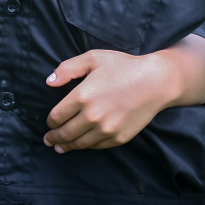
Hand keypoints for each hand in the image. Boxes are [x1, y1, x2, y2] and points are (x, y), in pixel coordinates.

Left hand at [42, 50, 176, 152]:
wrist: (155, 82)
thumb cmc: (124, 67)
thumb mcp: (93, 58)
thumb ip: (67, 68)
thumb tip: (49, 82)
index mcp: (82, 96)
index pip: (56, 117)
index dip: (50, 122)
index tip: (49, 123)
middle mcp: (92, 116)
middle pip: (65, 134)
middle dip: (54, 138)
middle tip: (48, 140)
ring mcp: (106, 129)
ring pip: (80, 144)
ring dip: (67, 146)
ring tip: (60, 147)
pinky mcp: (119, 137)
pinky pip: (97, 146)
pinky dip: (87, 146)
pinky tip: (83, 144)